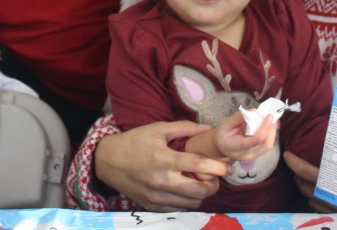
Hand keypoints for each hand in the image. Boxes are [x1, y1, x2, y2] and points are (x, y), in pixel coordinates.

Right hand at [94, 120, 228, 210]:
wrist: (108, 161)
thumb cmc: (134, 141)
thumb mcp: (157, 129)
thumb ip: (185, 128)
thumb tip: (209, 129)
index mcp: (163, 158)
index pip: (198, 165)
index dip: (217, 167)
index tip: (228, 167)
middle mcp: (161, 181)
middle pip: (199, 191)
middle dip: (213, 185)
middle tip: (215, 177)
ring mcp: (156, 196)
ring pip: (191, 203)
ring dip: (201, 194)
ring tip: (199, 182)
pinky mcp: (152, 206)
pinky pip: (178, 209)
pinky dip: (186, 201)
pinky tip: (184, 189)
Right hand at [211, 110, 276, 162]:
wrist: (222, 146)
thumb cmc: (223, 134)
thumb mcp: (225, 124)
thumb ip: (238, 118)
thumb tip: (254, 111)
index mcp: (234, 147)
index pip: (251, 142)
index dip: (262, 130)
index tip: (268, 117)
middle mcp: (246, 155)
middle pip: (264, 145)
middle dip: (270, 130)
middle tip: (271, 116)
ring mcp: (253, 156)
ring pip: (268, 145)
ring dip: (272, 131)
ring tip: (272, 119)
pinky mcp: (258, 153)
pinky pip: (267, 144)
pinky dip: (271, 133)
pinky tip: (269, 124)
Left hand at [283, 149, 336, 211]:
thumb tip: (331, 140)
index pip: (308, 173)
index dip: (295, 164)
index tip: (287, 154)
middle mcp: (334, 199)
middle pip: (305, 187)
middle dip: (297, 175)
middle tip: (293, 163)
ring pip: (311, 198)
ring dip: (304, 186)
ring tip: (302, 174)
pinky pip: (320, 207)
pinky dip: (314, 197)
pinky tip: (316, 188)